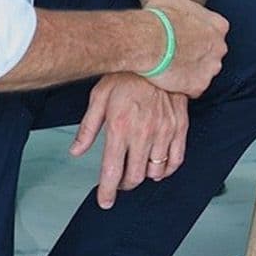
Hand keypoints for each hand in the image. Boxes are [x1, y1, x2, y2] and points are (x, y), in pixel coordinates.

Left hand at [69, 73, 187, 208]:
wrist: (156, 54)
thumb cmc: (125, 75)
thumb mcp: (98, 98)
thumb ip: (87, 128)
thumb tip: (76, 151)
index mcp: (119, 128)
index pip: (111, 172)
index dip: (107, 192)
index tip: (104, 201)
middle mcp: (142, 134)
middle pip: (134, 177)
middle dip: (125, 186)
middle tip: (119, 183)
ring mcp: (164, 131)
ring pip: (155, 171)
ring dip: (145, 176)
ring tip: (137, 170)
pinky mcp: (179, 126)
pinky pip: (176, 159)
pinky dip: (167, 169)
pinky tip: (159, 166)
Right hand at [140, 0, 227, 98]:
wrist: (145, 40)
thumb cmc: (159, 15)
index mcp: (218, 26)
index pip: (214, 31)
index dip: (197, 34)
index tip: (183, 35)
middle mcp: (220, 47)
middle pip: (211, 52)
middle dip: (197, 53)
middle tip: (177, 51)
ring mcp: (211, 68)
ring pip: (205, 71)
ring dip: (192, 69)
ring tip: (173, 65)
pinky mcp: (199, 86)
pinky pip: (195, 88)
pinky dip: (185, 85)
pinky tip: (172, 78)